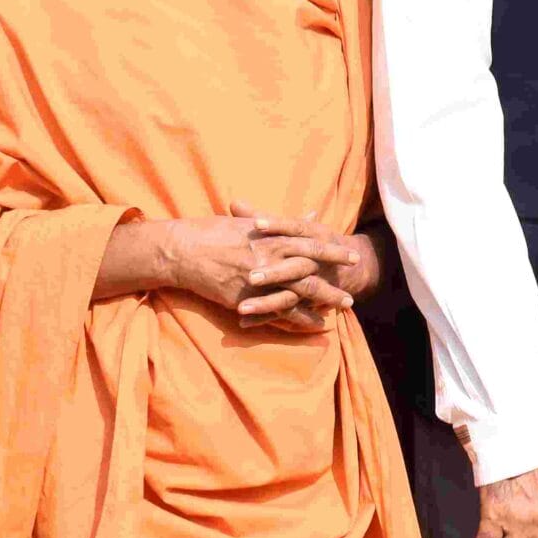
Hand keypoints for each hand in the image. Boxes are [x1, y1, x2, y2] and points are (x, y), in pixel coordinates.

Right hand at [156, 208, 359, 332]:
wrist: (183, 250)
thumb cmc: (214, 232)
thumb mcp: (250, 221)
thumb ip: (281, 221)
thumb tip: (310, 213)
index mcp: (270, 235)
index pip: (310, 242)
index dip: (333, 250)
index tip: (353, 255)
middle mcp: (268, 256)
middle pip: (310, 268)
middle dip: (334, 278)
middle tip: (354, 288)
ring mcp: (258, 278)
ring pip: (298, 291)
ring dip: (323, 300)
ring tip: (343, 307)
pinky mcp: (246, 297)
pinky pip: (278, 310)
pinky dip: (298, 318)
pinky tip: (314, 324)